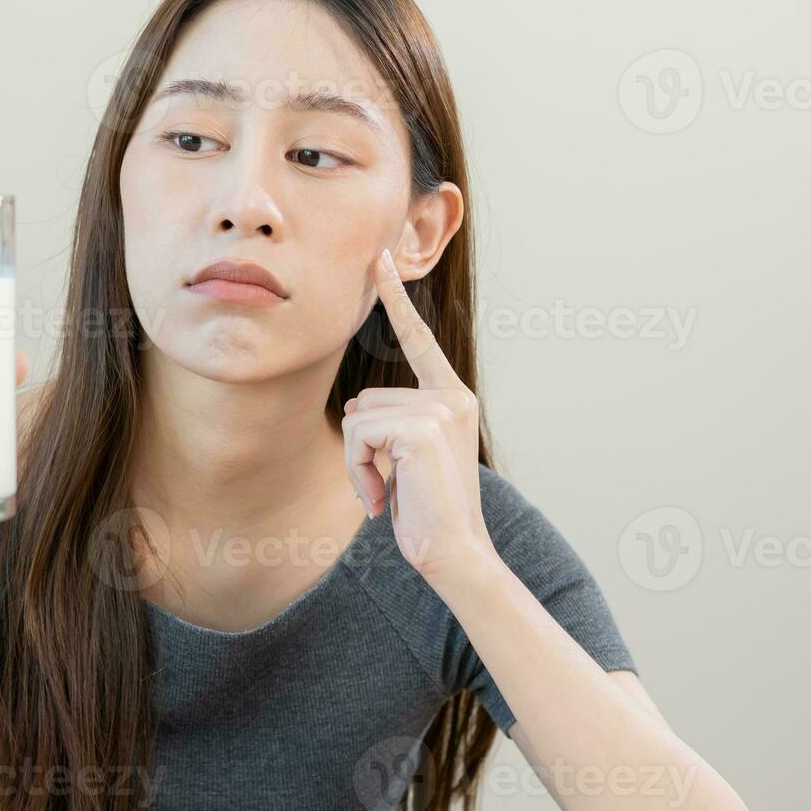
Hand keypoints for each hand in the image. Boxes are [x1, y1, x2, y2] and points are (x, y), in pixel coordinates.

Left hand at [341, 248, 497, 582]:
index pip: (417, 341)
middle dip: (360, 447)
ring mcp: (439, 410)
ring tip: (388, 493)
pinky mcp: (420, 428)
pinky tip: (384, 497)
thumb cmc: (427, 513)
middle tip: (386, 485)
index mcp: (452, 399)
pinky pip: (357, 433)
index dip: (395, 299)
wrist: (454, 552)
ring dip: (357, 462)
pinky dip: (358, 469)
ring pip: (356, 417)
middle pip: (365, 399)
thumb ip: (389, 424)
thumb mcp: (407, 458)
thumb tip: (355, 406)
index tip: (380, 258)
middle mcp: (451, 397)